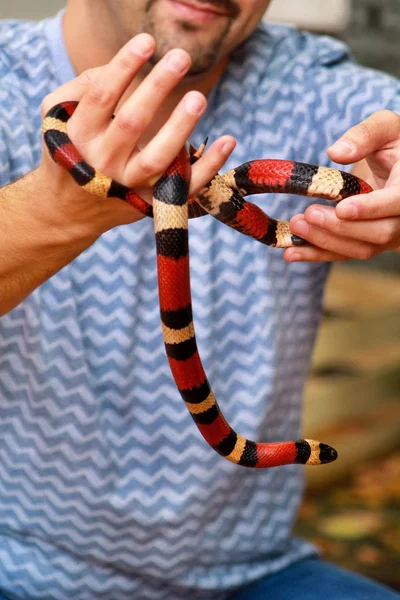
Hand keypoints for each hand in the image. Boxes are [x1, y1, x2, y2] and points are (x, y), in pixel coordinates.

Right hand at [37, 33, 234, 236]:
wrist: (72, 209)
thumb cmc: (73, 151)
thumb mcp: (60, 118)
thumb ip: (80, 89)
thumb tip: (117, 67)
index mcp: (80, 136)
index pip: (102, 97)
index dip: (124, 68)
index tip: (148, 42)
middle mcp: (104, 162)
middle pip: (131, 123)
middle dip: (156, 88)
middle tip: (181, 58)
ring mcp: (129, 186)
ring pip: (157, 159)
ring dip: (180, 127)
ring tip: (198, 97)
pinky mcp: (152, 203)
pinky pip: (184, 187)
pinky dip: (209, 166)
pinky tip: (228, 140)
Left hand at [284, 110, 399, 261]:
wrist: (399, 167)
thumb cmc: (394, 143)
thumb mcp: (386, 127)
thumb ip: (365, 135)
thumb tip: (336, 152)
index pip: (398, 202)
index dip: (371, 209)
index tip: (342, 208)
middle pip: (379, 232)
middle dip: (340, 227)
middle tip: (307, 214)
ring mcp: (390, 234)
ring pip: (362, 248)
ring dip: (325, 242)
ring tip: (295, 226)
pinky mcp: (370, 243)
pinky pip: (346, 254)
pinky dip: (318, 254)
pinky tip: (291, 252)